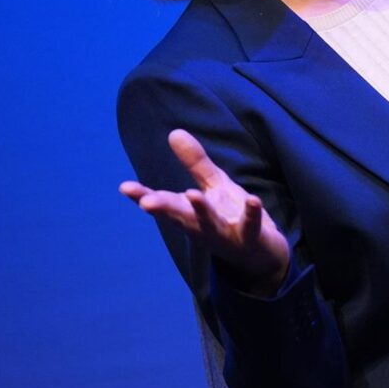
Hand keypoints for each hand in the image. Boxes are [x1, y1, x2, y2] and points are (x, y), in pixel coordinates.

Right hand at [119, 129, 290, 295]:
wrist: (263, 255)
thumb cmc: (231, 217)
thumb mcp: (214, 186)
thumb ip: (195, 163)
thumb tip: (174, 132)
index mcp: (190, 214)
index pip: (164, 204)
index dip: (144, 196)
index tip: (125, 187)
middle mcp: (202, 228)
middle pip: (180, 217)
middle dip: (164, 209)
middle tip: (147, 202)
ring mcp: (226, 235)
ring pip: (211, 224)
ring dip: (202, 211)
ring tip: (193, 194)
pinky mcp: (251, 238)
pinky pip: (251, 226)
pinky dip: (251, 213)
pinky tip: (253, 199)